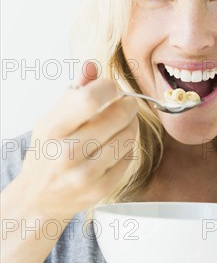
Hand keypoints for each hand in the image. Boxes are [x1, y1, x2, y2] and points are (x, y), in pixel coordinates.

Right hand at [19, 61, 138, 219]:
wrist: (39, 198)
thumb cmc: (48, 151)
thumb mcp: (51, 118)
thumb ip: (74, 91)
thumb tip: (91, 65)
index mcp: (53, 128)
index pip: (91, 98)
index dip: (109, 87)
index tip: (110, 88)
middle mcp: (67, 152)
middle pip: (118, 116)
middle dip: (128, 105)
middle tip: (126, 103)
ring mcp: (86, 174)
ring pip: (128, 136)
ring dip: (131, 124)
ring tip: (122, 123)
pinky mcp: (101, 189)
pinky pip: (129, 157)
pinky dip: (127, 147)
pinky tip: (116, 145)